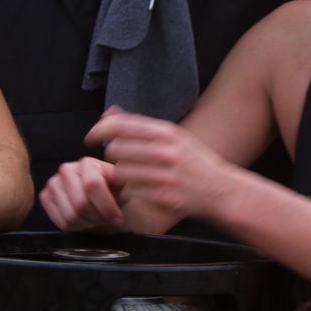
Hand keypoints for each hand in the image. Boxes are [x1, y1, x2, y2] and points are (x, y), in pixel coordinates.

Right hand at [40, 157, 124, 231]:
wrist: (106, 205)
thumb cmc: (116, 197)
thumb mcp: (127, 190)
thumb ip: (126, 185)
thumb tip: (123, 183)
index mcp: (88, 163)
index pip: (93, 185)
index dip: (106, 207)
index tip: (117, 218)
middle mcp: (67, 170)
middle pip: (80, 203)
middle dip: (97, 218)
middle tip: (107, 220)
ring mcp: (54, 184)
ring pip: (70, 215)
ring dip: (87, 223)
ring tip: (96, 219)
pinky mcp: (46, 197)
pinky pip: (59, 221)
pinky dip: (75, 227)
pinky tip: (84, 220)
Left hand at [84, 109, 235, 226]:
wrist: (220, 190)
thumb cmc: (194, 162)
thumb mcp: (173, 136)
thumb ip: (141, 126)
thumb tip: (109, 112)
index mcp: (165, 132)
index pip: (119, 125)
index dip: (98, 130)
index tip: (90, 138)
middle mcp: (164, 152)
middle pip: (114, 149)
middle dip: (112, 156)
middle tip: (120, 161)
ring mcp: (163, 176)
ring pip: (119, 172)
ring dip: (119, 175)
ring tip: (132, 176)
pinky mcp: (162, 197)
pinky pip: (130, 191)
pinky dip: (130, 191)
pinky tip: (140, 189)